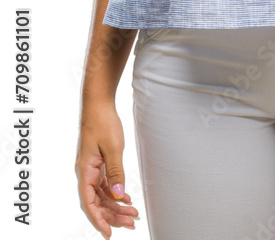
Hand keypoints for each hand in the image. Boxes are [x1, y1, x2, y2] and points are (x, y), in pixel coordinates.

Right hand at [75, 102, 138, 236]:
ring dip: (115, 205)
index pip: (89, 203)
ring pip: (102, 194)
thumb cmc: (102, 122)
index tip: (109, 233)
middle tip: (130, 222)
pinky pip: (105, 184)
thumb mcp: (113, 147)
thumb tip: (117, 195)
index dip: (98, 220)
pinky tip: (125, 198)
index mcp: (85, 171)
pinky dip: (115, 192)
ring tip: (132, 213)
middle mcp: (86, 172)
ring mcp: (92, 168)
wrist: (98, 103)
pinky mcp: (98, 162)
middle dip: (112, 214)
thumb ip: (115, 172)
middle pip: (97, 201)